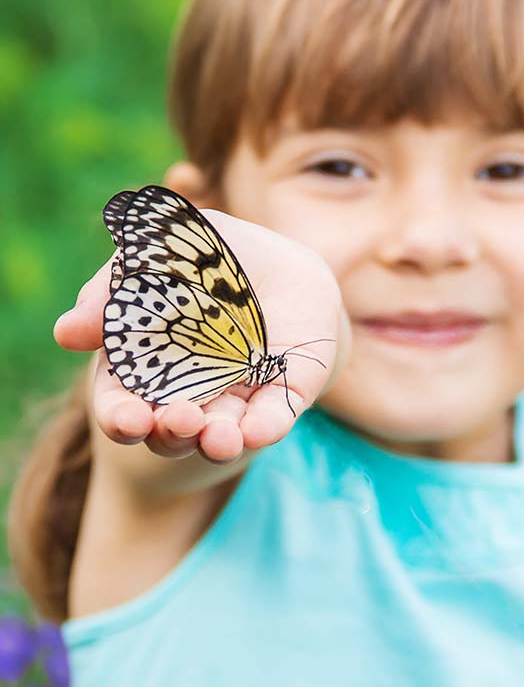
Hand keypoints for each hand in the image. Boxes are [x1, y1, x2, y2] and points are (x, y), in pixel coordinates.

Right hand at [55, 209, 343, 462]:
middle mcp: (190, 390)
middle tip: (178, 420)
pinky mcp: (281, 396)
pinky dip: (262, 428)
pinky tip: (255, 431)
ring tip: (217, 437)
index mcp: (150, 362)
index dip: (120, 415)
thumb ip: (114, 286)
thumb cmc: (214, 256)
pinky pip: (271, 420)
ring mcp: (236, 397)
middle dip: (169, 433)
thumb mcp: (162, 252)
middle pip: (169, 430)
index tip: (128, 418)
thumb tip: (67, 333)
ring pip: (218, 434)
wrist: (285, 260)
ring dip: (214, 442)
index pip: (124, 401)